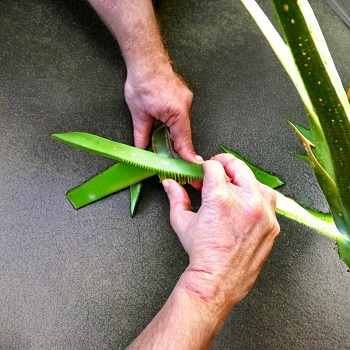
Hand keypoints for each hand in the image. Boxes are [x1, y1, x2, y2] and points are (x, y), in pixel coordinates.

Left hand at [125, 63, 201, 162]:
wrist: (146, 59)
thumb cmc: (143, 81)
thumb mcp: (139, 114)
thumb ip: (141, 135)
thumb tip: (142, 148)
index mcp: (177, 113)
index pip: (184, 141)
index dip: (187, 155)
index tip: (193, 166)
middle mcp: (185, 106)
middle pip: (184, 133)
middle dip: (177, 145)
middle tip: (171, 156)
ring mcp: (186, 100)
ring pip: (183, 124)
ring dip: (174, 132)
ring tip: (163, 134)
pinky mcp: (183, 96)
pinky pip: (182, 115)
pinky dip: (175, 122)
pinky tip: (165, 121)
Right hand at [163, 154, 279, 316]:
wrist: (218, 280)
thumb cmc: (202, 253)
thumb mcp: (182, 222)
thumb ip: (176, 197)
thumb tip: (170, 184)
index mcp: (220, 198)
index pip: (215, 166)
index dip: (206, 166)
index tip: (204, 170)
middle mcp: (245, 201)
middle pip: (238, 166)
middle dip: (224, 165)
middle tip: (217, 171)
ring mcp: (262, 213)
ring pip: (256, 181)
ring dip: (243, 180)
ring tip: (232, 188)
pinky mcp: (272, 224)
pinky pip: (268, 200)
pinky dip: (256, 198)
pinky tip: (245, 204)